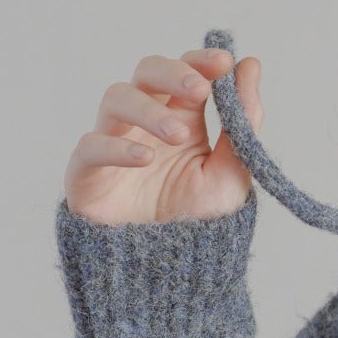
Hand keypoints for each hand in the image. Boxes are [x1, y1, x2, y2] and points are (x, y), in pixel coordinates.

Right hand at [63, 46, 260, 224]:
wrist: (171, 276)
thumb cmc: (198, 222)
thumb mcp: (232, 173)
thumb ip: (243, 122)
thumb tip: (251, 64)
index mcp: (182, 118)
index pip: (184, 73)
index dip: (199, 61)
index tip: (223, 62)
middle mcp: (145, 124)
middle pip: (146, 73)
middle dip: (172, 72)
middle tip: (199, 89)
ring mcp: (114, 143)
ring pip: (116, 99)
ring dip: (149, 110)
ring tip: (179, 136)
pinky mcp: (86, 172)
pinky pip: (91, 146)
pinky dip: (117, 147)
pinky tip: (145, 158)